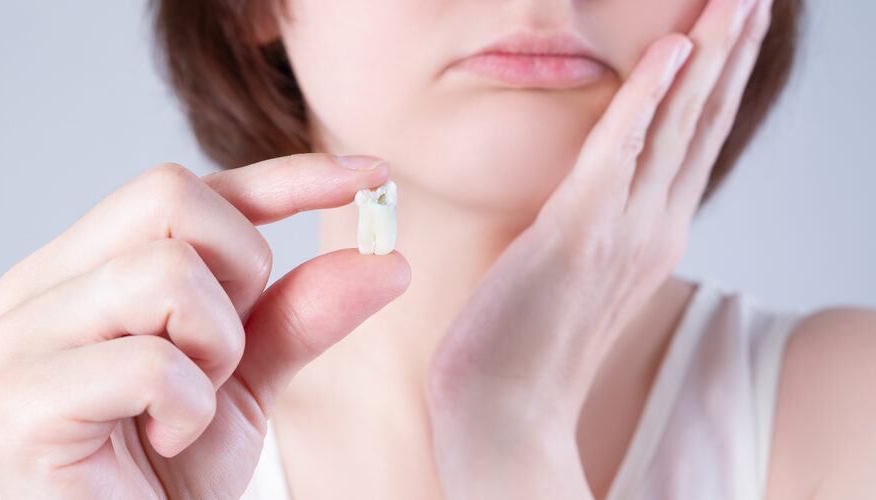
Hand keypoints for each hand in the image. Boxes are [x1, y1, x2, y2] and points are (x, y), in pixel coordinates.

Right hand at [0, 155, 409, 498]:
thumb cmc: (165, 464)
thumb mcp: (248, 377)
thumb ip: (301, 314)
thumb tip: (388, 261)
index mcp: (90, 264)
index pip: (190, 187)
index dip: (285, 175)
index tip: (372, 177)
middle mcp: (45, 285)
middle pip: (171, 196)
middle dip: (239, 270)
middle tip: (224, 353)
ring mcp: (24, 338)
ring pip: (166, 273)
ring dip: (216, 349)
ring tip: (189, 407)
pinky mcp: (22, 401)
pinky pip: (149, 363)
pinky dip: (188, 407)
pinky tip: (166, 438)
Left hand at [425, 0, 773, 496]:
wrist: (507, 411)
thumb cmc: (527, 341)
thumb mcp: (577, 271)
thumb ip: (594, 223)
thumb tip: (587, 188)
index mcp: (653, 233)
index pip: (695, 140)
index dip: (718, 81)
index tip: (733, 30)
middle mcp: (654, 227)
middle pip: (704, 123)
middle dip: (731, 53)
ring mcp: (623, 231)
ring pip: (679, 127)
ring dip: (708, 56)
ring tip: (735, 2)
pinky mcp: (578, 235)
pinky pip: (619, 150)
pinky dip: (647, 98)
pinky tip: (670, 52)